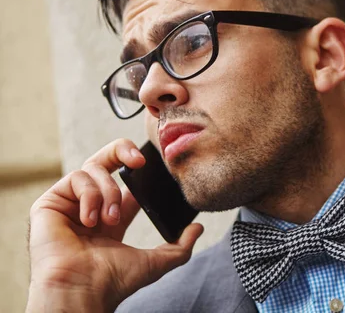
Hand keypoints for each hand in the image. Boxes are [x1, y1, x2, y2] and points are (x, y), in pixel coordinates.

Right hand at [26, 139, 203, 312]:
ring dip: (108, 192)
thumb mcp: (156, 262)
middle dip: (122, 151)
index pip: (126, 182)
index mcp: (111, 217)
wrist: (83, 291)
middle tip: (139, 161)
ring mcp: (69, 203)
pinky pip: (75, 178)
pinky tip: (90, 220)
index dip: (139, 170)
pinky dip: (89, 195)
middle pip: (104, 161)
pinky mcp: (49, 202)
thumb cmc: (112, 281)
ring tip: (110, 219)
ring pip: (93, 169)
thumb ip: (180, 246)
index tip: (150, 166)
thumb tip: (198, 228)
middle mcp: (89, 206)